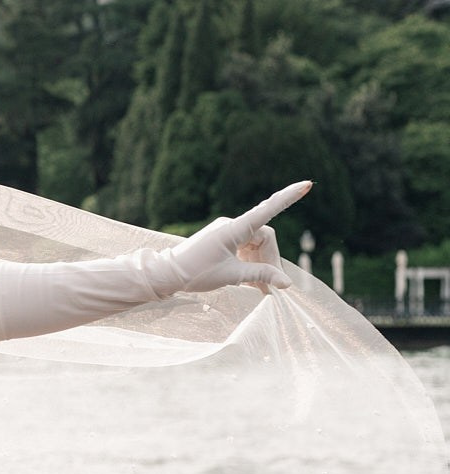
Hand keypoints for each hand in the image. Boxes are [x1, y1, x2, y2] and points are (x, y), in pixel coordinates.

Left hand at [164, 181, 310, 293]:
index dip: (288, 198)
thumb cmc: (195, 273)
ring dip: (261, 266)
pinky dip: (252, 264)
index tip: (307, 184)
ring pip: (256, 246)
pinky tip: (254, 284)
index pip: (267, 210)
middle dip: (271, 262)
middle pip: (265, 239)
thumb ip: (261, 275)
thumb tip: (288, 282)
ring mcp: (227, 232)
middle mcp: (232, 226)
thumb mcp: (232, 275)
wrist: (166, 274)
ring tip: (262, 290)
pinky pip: (246, 249)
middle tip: (272, 287)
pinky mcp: (223, 240)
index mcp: (234, 229)